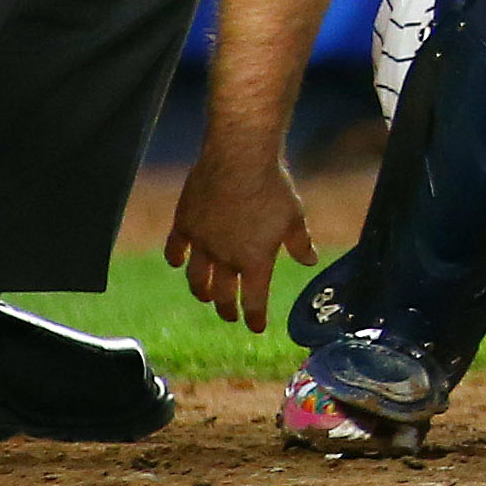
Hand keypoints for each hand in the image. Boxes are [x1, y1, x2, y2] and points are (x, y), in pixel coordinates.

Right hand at [164, 149, 316, 333]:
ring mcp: (201, 243)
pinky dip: (175, 258)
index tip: (257, 327)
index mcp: (255, 261)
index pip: (254, 301)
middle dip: (227, 309)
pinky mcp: (184, 224)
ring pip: (196, 279)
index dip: (255, 317)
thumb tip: (311, 261)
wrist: (240, 158)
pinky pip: (175, 249)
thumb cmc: (273, 187)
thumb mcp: (294, 217)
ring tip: (205, 296)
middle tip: (230, 315)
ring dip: (201, 291)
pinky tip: (177, 262)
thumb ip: (300, 244)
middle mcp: (225, 259)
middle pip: (222, 295)